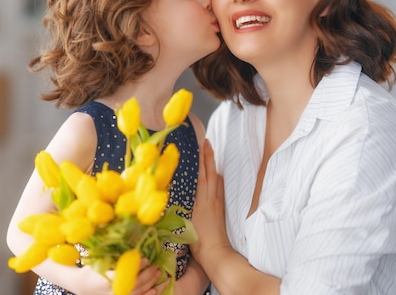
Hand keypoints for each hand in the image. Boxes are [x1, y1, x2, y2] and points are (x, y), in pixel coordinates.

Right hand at [75, 258, 163, 294]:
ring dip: (150, 283)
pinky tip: (154, 289)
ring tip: (158, 273)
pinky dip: (147, 294)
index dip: (137, 267)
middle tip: (155, 265)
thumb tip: (132, 250)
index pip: (126, 273)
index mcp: (107, 279)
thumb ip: (115, 258)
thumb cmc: (91, 271)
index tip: (146, 259)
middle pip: (135, 284)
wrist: (82, 286)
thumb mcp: (100, 262)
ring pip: (138, 292)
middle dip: (148, 274)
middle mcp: (114, 291)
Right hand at [190, 139, 229, 263]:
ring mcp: (217, 203)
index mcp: (200, 201)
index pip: (201, 175)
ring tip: (209, 152)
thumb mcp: (184, 222)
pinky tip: (216, 174)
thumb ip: (181, 206)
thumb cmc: (197, 241)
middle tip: (206, 141)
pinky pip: (219, 188)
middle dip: (208, 156)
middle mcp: (210, 199)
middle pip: (210, 173)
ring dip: (213, 164)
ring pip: (216, 179)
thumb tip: (174, 192)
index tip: (199, 145)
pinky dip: (217, 178)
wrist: (216, 253)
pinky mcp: (220, 208)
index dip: (200, 160)